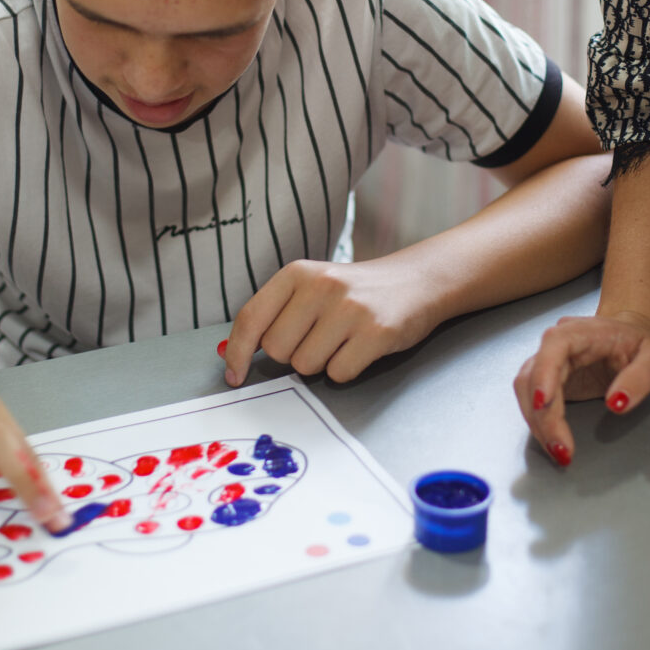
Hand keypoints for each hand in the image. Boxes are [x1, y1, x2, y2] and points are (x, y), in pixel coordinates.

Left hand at [222, 258, 440, 386]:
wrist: (416, 281)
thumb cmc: (355, 292)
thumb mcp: (312, 286)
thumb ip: (274, 315)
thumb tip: (232, 356)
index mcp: (297, 273)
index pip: (251, 319)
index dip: (237, 353)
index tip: (234, 376)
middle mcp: (321, 286)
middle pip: (277, 350)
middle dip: (293, 355)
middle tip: (320, 337)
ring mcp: (350, 308)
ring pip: (306, 366)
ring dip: (322, 363)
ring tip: (343, 339)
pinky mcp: (376, 332)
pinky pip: (339, 374)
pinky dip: (347, 369)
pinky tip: (361, 347)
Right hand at [512, 313, 649, 465]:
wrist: (631, 339)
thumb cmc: (641, 347)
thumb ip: (640, 379)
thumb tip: (616, 403)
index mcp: (584, 331)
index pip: (554, 345)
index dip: (544, 373)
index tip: (543, 403)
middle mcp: (559, 343)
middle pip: (533, 375)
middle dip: (543, 415)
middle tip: (562, 448)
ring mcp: (550, 360)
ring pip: (526, 389)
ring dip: (537, 422)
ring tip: (559, 450)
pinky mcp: (548, 378)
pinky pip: (532, 399)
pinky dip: (540, 422)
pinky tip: (554, 440)